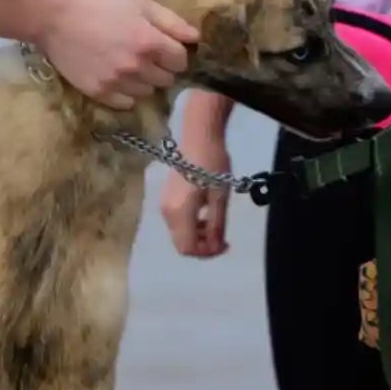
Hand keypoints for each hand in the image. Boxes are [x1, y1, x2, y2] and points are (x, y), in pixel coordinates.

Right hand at [33, 0, 198, 110]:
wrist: (55, 17)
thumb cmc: (99, 3)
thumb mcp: (138, 2)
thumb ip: (170, 22)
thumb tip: (195, 38)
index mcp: (149, 43)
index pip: (180, 61)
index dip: (175, 53)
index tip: (164, 46)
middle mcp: (136, 67)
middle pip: (166, 79)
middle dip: (161, 67)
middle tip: (144, 53)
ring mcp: (116, 83)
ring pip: (147, 92)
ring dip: (144, 80)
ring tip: (128, 64)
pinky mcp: (98, 93)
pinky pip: (126, 102)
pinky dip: (126, 92)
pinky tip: (115, 75)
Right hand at [160, 127, 231, 257]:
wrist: (198, 137)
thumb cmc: (212, 164)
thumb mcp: (220, 197)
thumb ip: (217, 225)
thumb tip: (216, 247)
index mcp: (180, 213)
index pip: (188, 247)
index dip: (207, 252)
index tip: (226, 245)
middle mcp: (167, 213)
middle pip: (182, 244)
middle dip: (203, 246)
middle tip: (223, 238)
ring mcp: (164, 205)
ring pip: (180, 234)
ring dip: (198, 235)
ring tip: (217, 224)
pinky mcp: (167, 198)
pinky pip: (178, 222)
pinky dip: (193, 225)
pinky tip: (206, 214)